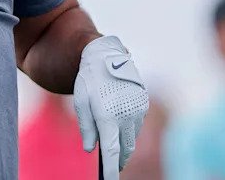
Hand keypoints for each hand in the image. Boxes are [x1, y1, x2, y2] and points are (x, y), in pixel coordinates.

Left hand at [73, 35, 148, 178]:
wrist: (105, 56)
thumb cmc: (89, 81)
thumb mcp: (81, 103)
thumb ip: (86, 128)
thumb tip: (90, 149)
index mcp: (107, 116)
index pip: (111, 150)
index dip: (111, 169)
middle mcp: (126, 115)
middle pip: (125, 148)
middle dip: (118, 159)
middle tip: (112, 166)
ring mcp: (138, 109)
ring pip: (133, 137)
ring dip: (124, 142)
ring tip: (114, 147)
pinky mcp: (143, 103)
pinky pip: (137, 124)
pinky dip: (129, 129)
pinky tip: (121, 125)